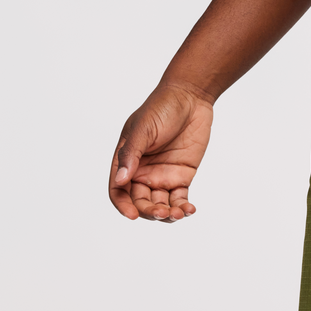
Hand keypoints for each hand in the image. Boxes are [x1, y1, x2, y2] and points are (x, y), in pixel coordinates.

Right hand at [108, 81, 213, 221]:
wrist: (191, 95)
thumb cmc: (162, 106)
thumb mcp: (143, 128)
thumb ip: (131, 153)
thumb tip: (121, 179)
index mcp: (127, 160)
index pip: (118, 190)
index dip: (122, 205)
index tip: (133, 215)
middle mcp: (142, 172)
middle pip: (139, 202)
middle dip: (148, 212)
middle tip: (161, 212)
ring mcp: (162, 175)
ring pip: (159, 205)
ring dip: (166, 214)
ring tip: (178, 214)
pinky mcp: (181, 175)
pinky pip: (179, 198)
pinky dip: (183, 208)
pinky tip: (189, 210)